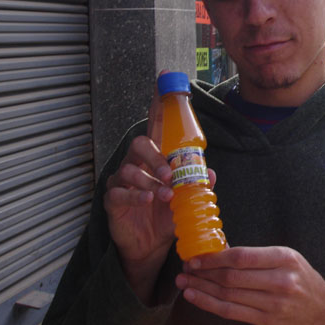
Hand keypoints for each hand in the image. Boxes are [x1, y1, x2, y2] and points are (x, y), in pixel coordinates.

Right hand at [103, 73, 216, 302]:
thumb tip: (210, 173)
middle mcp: (137, 162)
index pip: (156, 124)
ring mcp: (122, 180)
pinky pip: (119, 191)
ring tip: (165, 195)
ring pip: (129, 168)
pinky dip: (136, 194)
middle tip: (170, 174)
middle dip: (155, 156)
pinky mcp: (113, 199)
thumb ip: (197, 184)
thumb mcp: (187, 199)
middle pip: (140, 144)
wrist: (151, 246)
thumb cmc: (168, 215)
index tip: (164, 78)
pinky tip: (148, 200)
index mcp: (156, 156)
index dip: (159, 102)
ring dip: (149, 180)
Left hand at [175, 247, 324, 324]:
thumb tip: (219, 252)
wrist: (321, 309)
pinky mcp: (267, 321)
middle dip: (204, 272)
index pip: (242, 257)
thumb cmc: (299, 278)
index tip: (196, 257)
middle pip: (232, 277)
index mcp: (284, 258)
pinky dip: (209, 305)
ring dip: (202, 288)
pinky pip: (232, 312)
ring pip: (228, 295)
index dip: (215, 258)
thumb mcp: (286, 258)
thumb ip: (257, 256)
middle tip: (186, 269)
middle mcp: (281, 280)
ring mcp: (274, 303)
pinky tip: (194, 297)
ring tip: (184, 283)